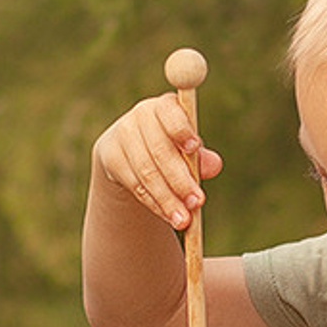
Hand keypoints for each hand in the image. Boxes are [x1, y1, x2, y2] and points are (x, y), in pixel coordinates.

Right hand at [91, 93, 222, 230]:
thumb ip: (201, 157)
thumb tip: (215, 165)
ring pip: (147, 173)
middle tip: (198, 202)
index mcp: (165, 106)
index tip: (194, 147)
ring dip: (168, 200)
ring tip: (185, 220)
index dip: (181, 130)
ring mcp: (123, 136)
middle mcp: (141, 116)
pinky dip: (155, 204)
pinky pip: (136, 186)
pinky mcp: (111, 158)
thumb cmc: (170, 146)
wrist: (130, 150)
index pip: (171, 115)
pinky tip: (170, 216)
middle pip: (160, 151)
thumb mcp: (187, 149)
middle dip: (180, 180)